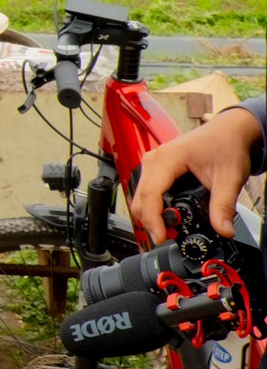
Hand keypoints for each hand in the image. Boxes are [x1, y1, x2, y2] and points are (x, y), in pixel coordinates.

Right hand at [128, 105, 263, 239]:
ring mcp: (153, 163)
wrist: (229, 132)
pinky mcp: (157, 169)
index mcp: (166, 159)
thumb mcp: (229, 177)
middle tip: (169, 236)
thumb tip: (222, 230)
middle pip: (140, 198)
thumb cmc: (226, 145)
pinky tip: (168, 215)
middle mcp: (154, 160)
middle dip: (150, 221)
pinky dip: (153, 207)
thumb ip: (223, 206)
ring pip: (140, 196)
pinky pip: (146, 191)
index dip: (152, 219)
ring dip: (151, 215)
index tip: (160, 237)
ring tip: (171, 227)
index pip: (150, 194)